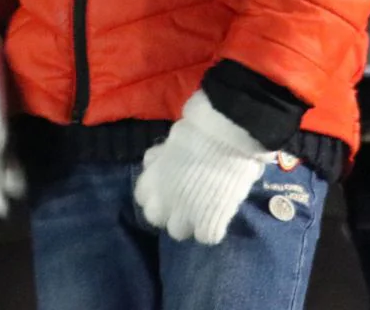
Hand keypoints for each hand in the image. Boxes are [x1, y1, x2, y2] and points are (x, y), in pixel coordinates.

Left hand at [133, 90, 268, 244]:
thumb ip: (161, 159)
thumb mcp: (170, 143)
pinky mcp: (208, 224)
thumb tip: (158, 162)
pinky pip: (206, 236)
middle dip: (168, 210)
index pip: (142, 198)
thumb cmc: (199, 131)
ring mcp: (184, 216)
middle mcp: (162, 202)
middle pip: (156, 219)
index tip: (168, 187)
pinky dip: (213, 227)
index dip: (156, 193)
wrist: (227, 137)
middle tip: (185, 199)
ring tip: (203, 209)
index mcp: (151, 180)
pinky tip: (220, 213)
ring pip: (177, 232)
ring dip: (188, 221)